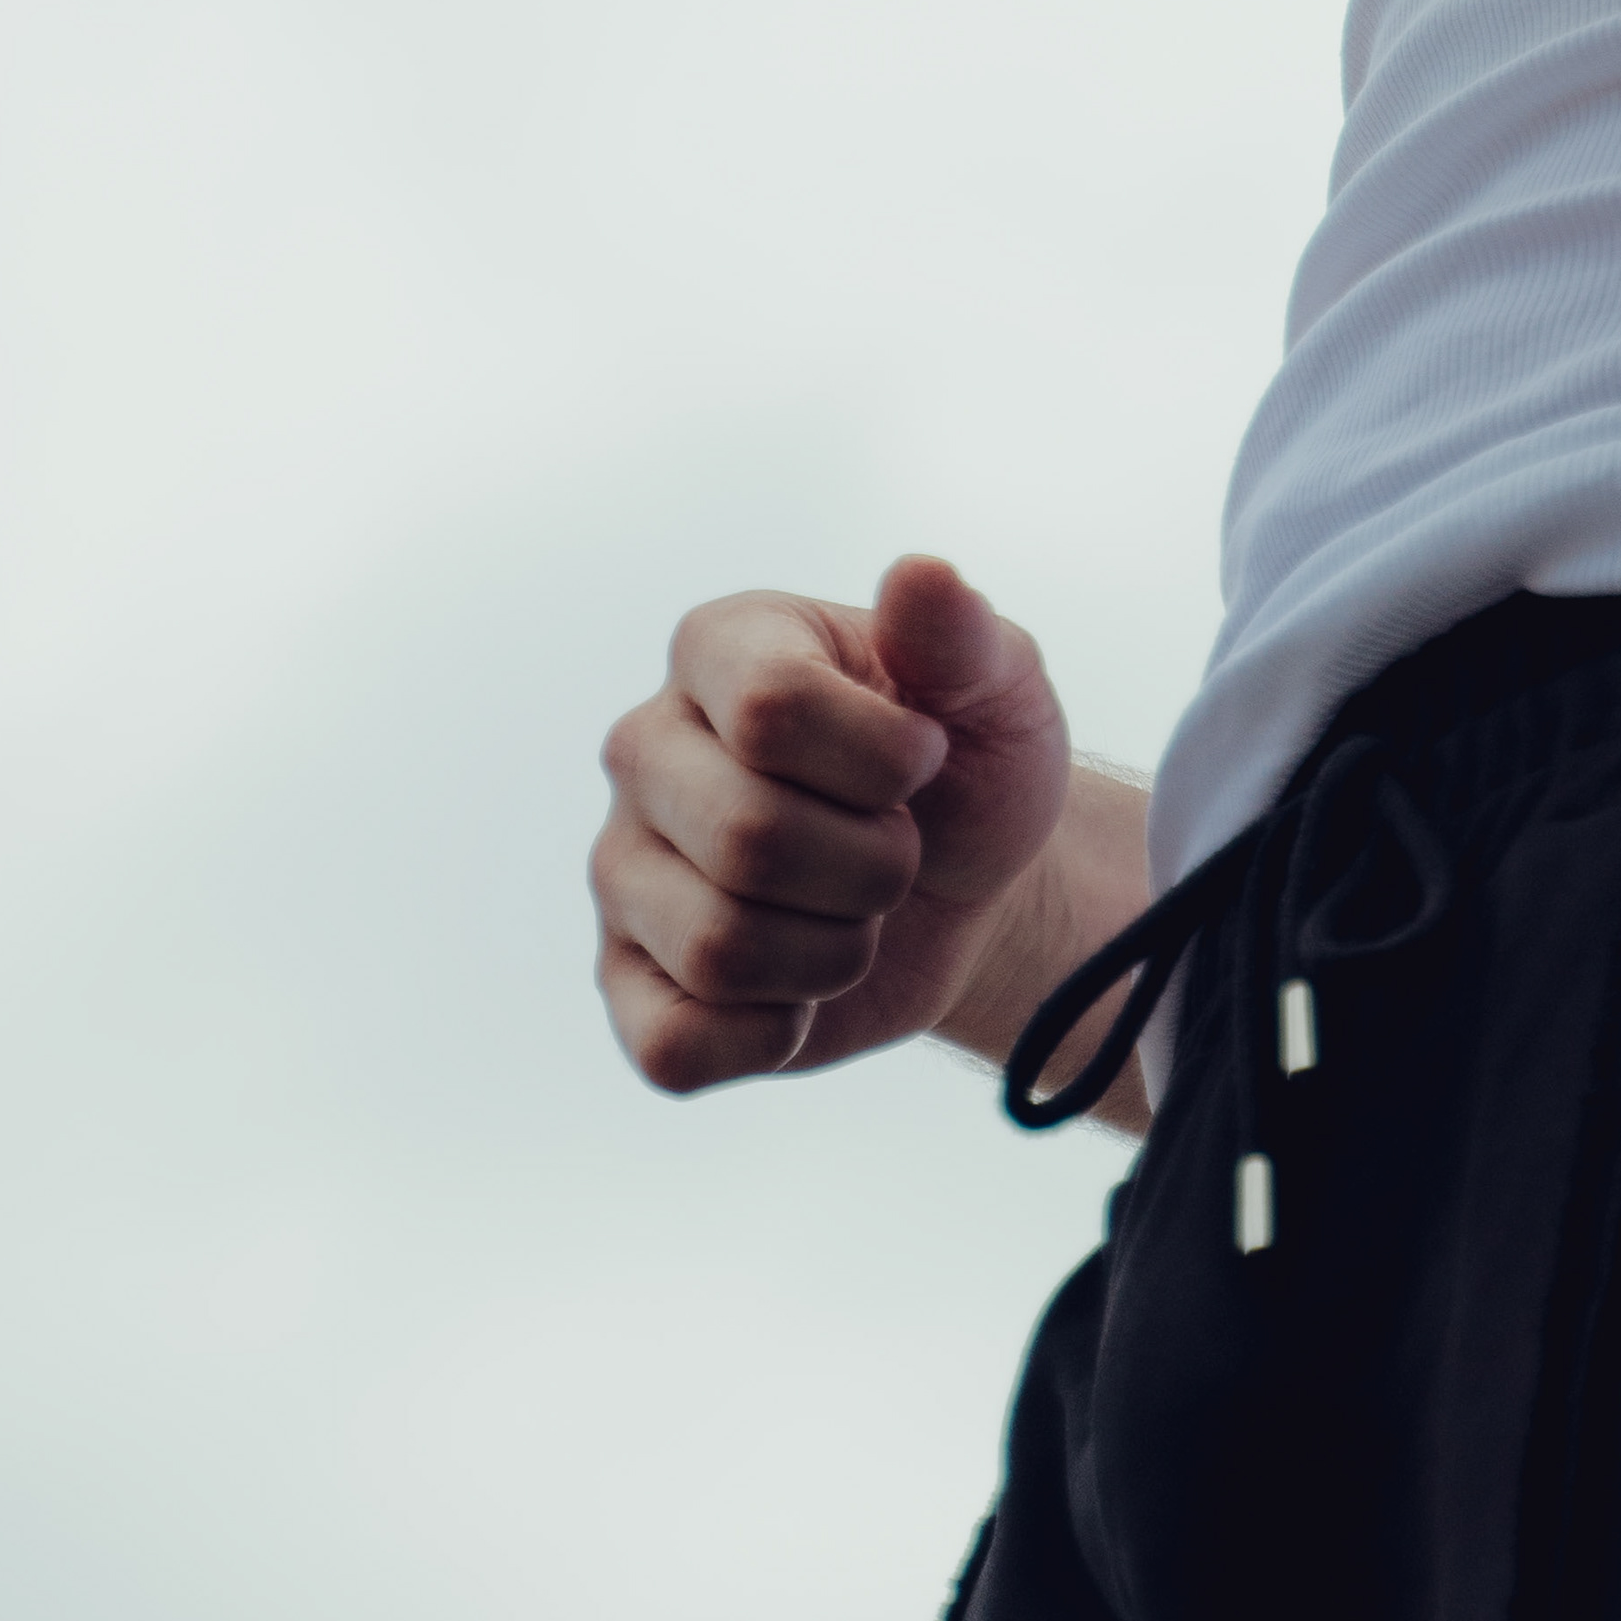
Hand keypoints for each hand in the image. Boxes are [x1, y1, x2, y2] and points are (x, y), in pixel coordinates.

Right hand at [593, 553, 1072, 1094]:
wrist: (968, 886)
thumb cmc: (968, 765)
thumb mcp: (997, 687)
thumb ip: (961, 633)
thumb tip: (919, 575)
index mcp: (721, 646)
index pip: (769, 711)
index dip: (882, 763)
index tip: (924, 760)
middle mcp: (646, 747)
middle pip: (746, 838)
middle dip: (873, 868)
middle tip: (894, 850)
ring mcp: (623, 868)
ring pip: (718, 948)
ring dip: (836, 952)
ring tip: (854, 916)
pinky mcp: (627, 983)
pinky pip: (673, 1044)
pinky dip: (772, 1034)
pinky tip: (801, 992)